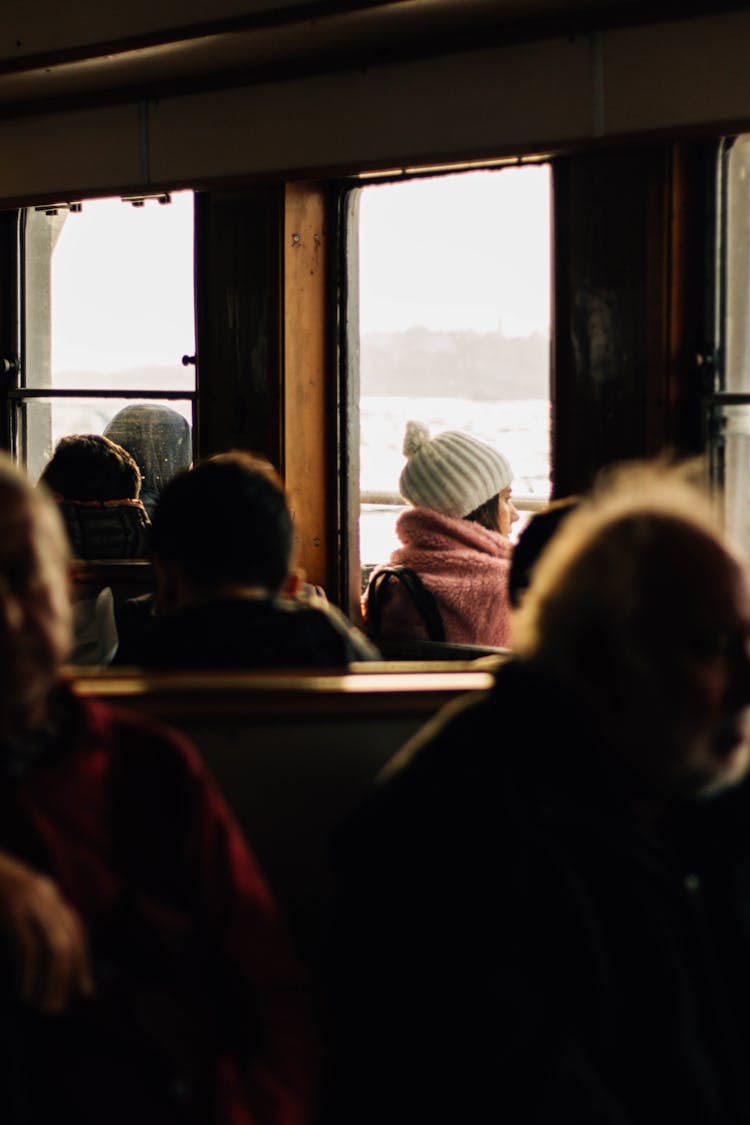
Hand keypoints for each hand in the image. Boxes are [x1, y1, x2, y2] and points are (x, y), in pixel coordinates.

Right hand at [0, 853, 93, 1012]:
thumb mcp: (8, 909)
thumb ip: (25, 931)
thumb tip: (41, 971)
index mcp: (46, 892)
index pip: (76, 928)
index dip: (82, 959)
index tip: (86, 990)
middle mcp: (44, 893)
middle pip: (71, 938)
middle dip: (70, 974)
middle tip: (59, 1008)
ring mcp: (29, 900)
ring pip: (56, 945)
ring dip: (55, 979)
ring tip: (46, 1008)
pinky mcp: (12, 910)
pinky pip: (31, 947)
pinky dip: (32, 974)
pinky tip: (26, 995)